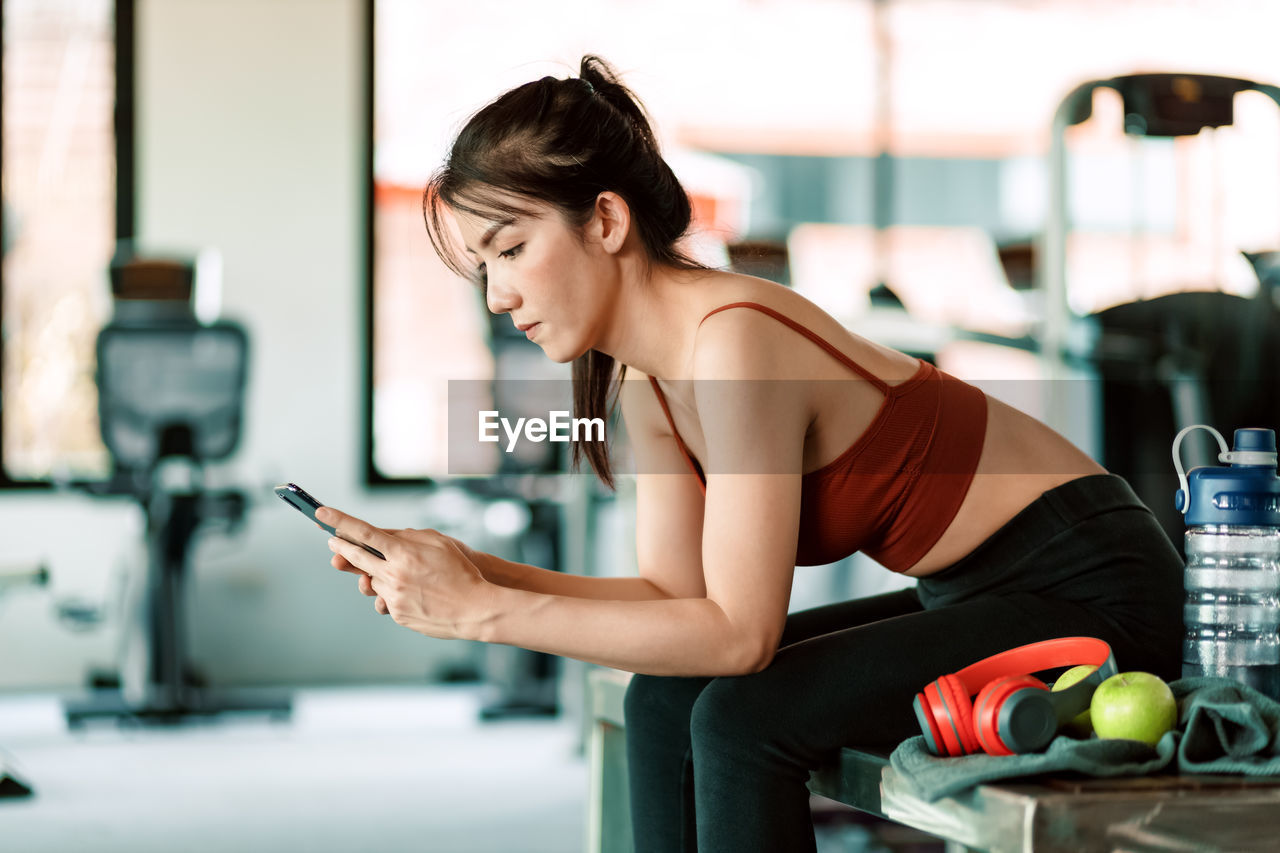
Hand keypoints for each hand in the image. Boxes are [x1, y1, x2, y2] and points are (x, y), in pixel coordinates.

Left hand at [317, 507, 494, 639]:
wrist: (475, 608)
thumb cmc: (461, 571)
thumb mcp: (437, 541)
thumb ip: (407, 536)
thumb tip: (383, 536)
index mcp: (403, 553)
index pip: (363, 532)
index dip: (339, 521)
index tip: (321, 514)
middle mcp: (393, 575)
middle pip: (356, 558)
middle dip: (341, 547)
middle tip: (332, 540)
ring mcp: (393, 597)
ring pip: (372, 581)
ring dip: (377, 574)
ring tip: (401, 574)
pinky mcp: (398, 614)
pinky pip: (386, 600)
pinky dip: (394, 593)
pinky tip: (414, 592)